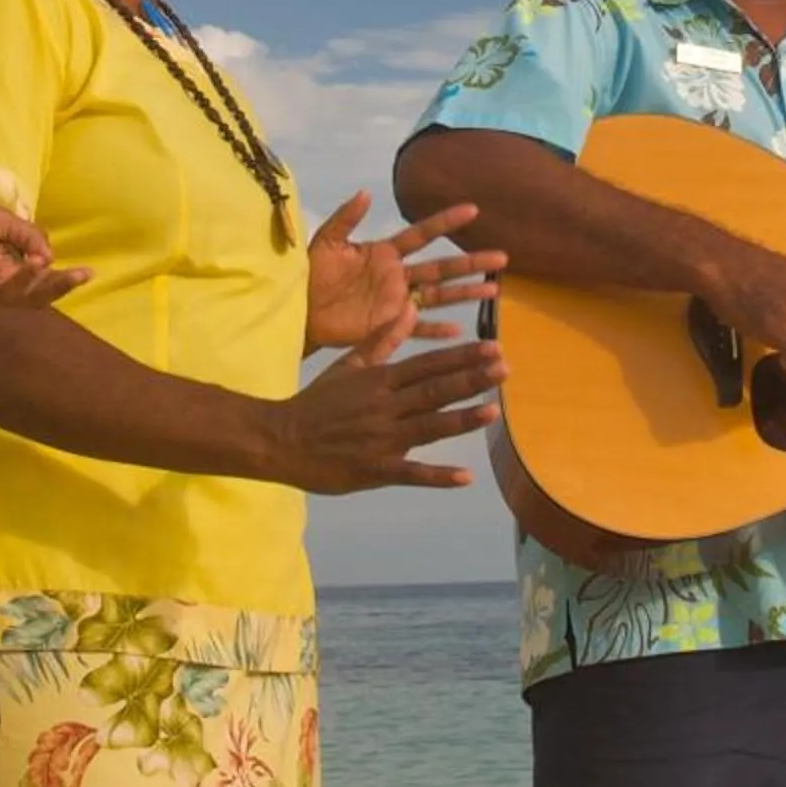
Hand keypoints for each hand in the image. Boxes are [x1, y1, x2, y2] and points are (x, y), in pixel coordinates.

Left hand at [0, 196, 86, 320]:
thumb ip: (23, 233)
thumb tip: (50, 254)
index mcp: (3, 269)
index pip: (38, 281)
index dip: (61, 279)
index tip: (87, 272)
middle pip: (28, 298)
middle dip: (52, 288)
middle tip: (73, 276)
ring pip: (4, 300)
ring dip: (22, 283)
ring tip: (34, 264)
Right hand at [267, 335, 505, 493]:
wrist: (280, 439)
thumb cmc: (318, 402)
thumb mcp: (348, 365)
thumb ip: (381, 340)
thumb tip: (409, 309)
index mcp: (379, 380)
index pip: (427, 364)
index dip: (461, 357)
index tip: (492, 348)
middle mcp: (384, 406)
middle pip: (433, 390)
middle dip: (470, 379)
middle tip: (505, 369)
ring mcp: (380, 439)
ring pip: (427, 427)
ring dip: (461, 419)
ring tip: (493, 411)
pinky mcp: (374, 469)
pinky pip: (410, 473)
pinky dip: (437, 476)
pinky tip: (465, 477)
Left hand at [305, 192, 505, 352]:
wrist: (298, 309)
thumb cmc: (310, 274)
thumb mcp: (326, 242)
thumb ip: (345, 218)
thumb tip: (365, 192)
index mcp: (384, 253)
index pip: (420, 235)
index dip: (444, 222)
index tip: (472, 210)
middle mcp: (397, 276)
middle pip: (441, 267)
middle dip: (471, 263)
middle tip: (502, 258)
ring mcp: (396, 302)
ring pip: (438, 296)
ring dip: (465, 294)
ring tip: (494, 290)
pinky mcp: (389, 325)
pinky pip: (417, 328)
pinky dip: (436, 330)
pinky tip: (460, 331)